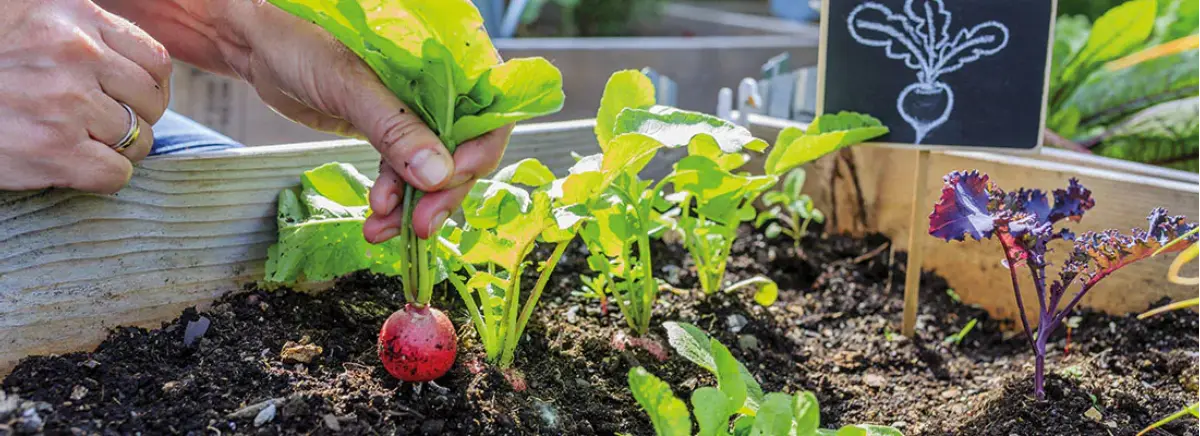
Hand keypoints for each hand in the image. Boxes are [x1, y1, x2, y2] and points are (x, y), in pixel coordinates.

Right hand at [0, 0, 169, 193]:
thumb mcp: (28, 17)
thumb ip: (81, 30)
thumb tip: (136, 63)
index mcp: (74, 15)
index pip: (156, 60)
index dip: (149, 88)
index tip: (128, 99)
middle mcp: (76, 54)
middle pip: (152, 102)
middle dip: (135, 119)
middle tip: (101, 126)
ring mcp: (67, 102)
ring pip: (139, 139)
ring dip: (117, 150)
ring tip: (79, 142)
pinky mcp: (54, 150)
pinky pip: (117, 173)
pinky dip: (104, 176)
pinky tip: (73, 165)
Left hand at [211, 1, 511, 240]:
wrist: (252, 40)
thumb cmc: (297, 38)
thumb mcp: (349, 83)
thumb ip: (396, 128)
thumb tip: (439, 176)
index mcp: (447, 52)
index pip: (491, 106)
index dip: (482, 148)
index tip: (452, 182)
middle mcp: (441, 82)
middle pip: (468, 145)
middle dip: (444, 190)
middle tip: (421, 224)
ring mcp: (418, 107)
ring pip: (436, 165)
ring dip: (416, 202)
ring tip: (383, 226)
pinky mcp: (392, 127)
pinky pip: (407, 168)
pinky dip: (396, 197)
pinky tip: (378, 216)